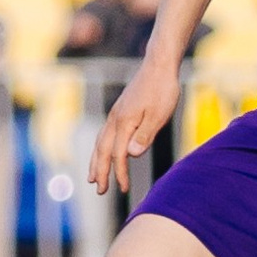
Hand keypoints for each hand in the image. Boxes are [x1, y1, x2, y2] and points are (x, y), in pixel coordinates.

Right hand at [87, 61, 178, 193]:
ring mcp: (116, 114)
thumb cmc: (163, 89)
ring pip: (101, 142)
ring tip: (93, 176)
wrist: (158, 66)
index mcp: (124, 122)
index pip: (119, 154)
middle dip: (100, 171)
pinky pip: (105, 134)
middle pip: (103, 151)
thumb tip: (130, 155)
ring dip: (96, 161)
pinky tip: (103, 152)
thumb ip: (145, 134)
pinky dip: (101, 148)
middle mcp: (115, 119)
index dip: (119, 173)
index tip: (122, 189)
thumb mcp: (159, 114)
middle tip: (99, 190)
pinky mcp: (120, 111)